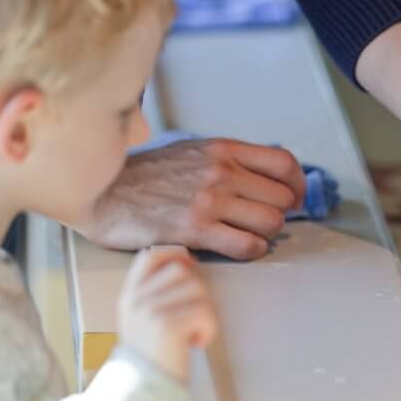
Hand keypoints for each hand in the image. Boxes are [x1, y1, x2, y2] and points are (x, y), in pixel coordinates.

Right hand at [75, 139, 305, 258]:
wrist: (102, 193)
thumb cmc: (144, 176)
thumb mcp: (190, 151)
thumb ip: (226, 160)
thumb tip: (262, 175)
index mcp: (222, 150)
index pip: (284, 163)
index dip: (297, 184)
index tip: (293, 197)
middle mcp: (221, 172)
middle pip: (283, 197)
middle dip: (281, 212)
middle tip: (264, 220)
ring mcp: (210, 201)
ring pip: (271, 222)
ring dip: (266, 233)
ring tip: (249, 233)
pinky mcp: (197, 230)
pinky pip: (248, 245)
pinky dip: (252, 250)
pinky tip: (239, 247)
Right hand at [117, 246, 216, 382]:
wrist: (141, 391)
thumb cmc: (151, 358)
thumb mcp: (141, 320)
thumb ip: (155, 295)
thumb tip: (186, 266)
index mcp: (129, 296)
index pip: (149, 257)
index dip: (173, 255)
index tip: (189, 265)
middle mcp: (137, 299)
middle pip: (182, 272)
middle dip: (196, 294)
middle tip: (191, 320)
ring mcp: (151, 310)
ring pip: (198, 290)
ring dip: (204, 314)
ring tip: (191, 335)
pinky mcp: (168, 324)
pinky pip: (204, 312)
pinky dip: (208, 330)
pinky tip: (196, 343)